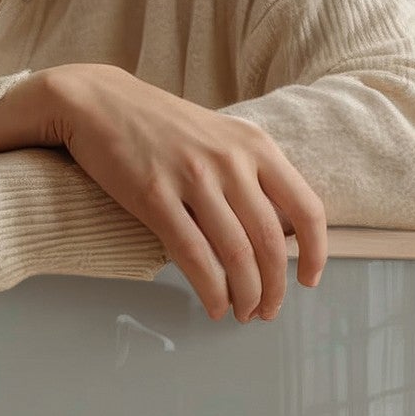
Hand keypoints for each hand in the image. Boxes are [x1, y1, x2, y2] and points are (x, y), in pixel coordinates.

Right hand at [6, 64, 327, 323]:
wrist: (98, 102)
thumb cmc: (161, 128)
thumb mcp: (221, 137)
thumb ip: (251, 176)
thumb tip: (276, 232)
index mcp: (254, 146)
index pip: (305, 207)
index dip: (315, 253)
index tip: (309, 281)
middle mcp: (230, 160)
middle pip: (270, 242)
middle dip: (274, 288)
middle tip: (266, 311)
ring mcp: (193, 177)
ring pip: (236, 255)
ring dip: (244, 296)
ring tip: (241, 314)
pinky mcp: (154, 196)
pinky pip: (194, 256)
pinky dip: (210, 290)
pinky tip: (214, 307)